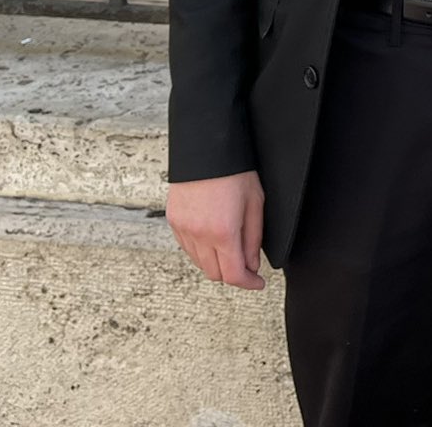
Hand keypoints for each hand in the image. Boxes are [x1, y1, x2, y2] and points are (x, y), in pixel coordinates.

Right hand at [166, 169, 266, 290]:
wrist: (206, 146)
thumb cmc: (234, 170)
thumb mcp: (255, 203)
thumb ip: (254, 238)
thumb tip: (252, 264)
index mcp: (223, 231)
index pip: (234, 275)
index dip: (249, 283)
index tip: (258, 282)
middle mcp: (199, 234)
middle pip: (215, 274)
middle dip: (233, 274)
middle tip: (247, 265)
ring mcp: (183, 228)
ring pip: (199, 263)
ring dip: (216, 263)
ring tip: (231, 249)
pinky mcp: (174, 221)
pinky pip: (187, 248)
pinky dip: (201, 251)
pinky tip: (212, 239)